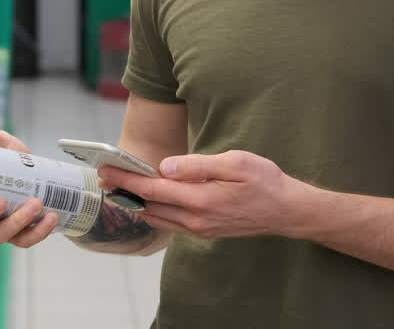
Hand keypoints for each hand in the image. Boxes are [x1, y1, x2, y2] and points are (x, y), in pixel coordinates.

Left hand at [98, 150, 307, 239]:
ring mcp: (199, 229)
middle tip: (106, 174)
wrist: (286, 211)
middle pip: (148, 206)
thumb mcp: (235, 162)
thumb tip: (165, 167)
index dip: (126, 179)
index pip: (152, 189)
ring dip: (137, 202)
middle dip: (125, 190)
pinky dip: (155, 210)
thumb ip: (197, 165)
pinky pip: (170, 223)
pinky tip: (151, 199)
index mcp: (200, 200)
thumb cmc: (264, 182)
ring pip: (157, 217)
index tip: (106, 169)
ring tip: (122, 185)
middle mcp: (195, 219)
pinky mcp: (204, 231)